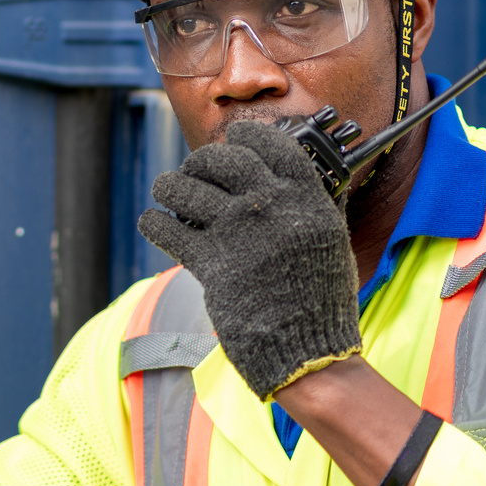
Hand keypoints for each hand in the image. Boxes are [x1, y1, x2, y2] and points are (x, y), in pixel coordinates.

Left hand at [138, 121, 361, 397]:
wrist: (308, 350)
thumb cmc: (322, 298)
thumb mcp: (331, 241)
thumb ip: (315, 206)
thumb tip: (301, 179)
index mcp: (305, 198)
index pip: (270, 144)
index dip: (248, 135)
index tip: (235, 137)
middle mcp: (269, 206)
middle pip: (221, 158)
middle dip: (200, 160)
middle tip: (193, 169)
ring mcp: (237, 232)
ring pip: (184, 187)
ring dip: (169, 185)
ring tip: (166, 189)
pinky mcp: (211, 262)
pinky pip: (168, 229)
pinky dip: (155, 222)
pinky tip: (154, 221)